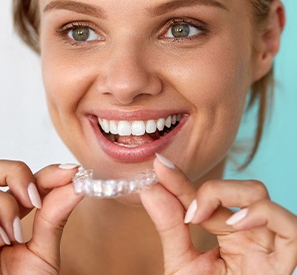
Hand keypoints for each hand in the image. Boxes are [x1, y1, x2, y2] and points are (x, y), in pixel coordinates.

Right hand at [0, 159, 81, 274]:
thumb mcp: (41, 252)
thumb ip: (54, 217)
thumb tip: (77, 184)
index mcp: (1, 215)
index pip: (20, 177)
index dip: (46, 171)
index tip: (72, 173)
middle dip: (15, 173)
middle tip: (34, 199)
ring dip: (4, 204)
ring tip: (14, 233)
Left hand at [140, 155, 296, 274]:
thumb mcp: (182, 264)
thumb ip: (169, 226)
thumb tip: (150, 188)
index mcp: (225, 232)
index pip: (204, 196)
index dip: (181, 181)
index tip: (159, 166)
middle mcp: (247, 233)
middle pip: (235, 187)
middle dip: (211, 189)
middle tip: (188, 212)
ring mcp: (266, 245)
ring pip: (261, 196)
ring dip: (232, 196)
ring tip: (203, 218)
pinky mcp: (284, 262)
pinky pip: (290, 228)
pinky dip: (264, 216)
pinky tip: (235, 225)